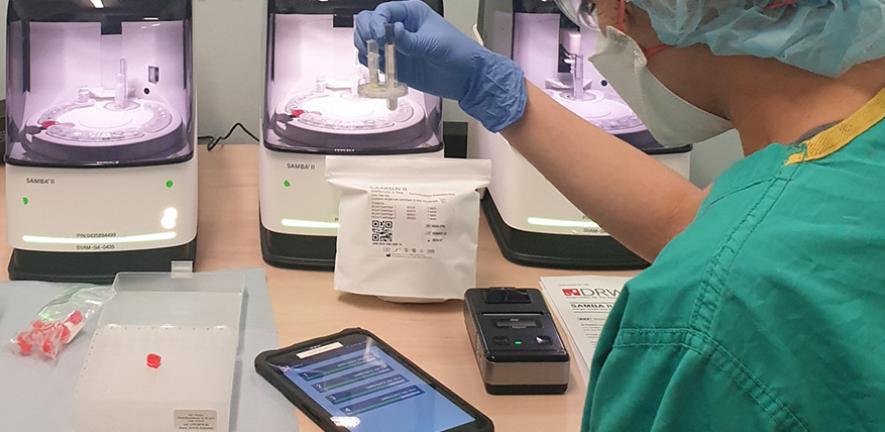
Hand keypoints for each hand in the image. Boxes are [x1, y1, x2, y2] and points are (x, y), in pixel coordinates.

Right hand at [354, 0, 526, 131]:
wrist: (467, 78)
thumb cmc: (457, 52)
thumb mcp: (434, 44)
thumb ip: (411, 40)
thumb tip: (392, 30)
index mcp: (410, 13)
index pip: (382, 12)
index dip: (376, 23)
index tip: (380, 38)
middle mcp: (399, 27)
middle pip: (368, 23)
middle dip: (366, 34)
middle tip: (373, 49)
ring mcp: (395, 46)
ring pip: (368, 42)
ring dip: (366, 50)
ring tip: (376, 61)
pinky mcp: (395, 64)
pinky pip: (375, 62)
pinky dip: (371, 65)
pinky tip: (379, 70)